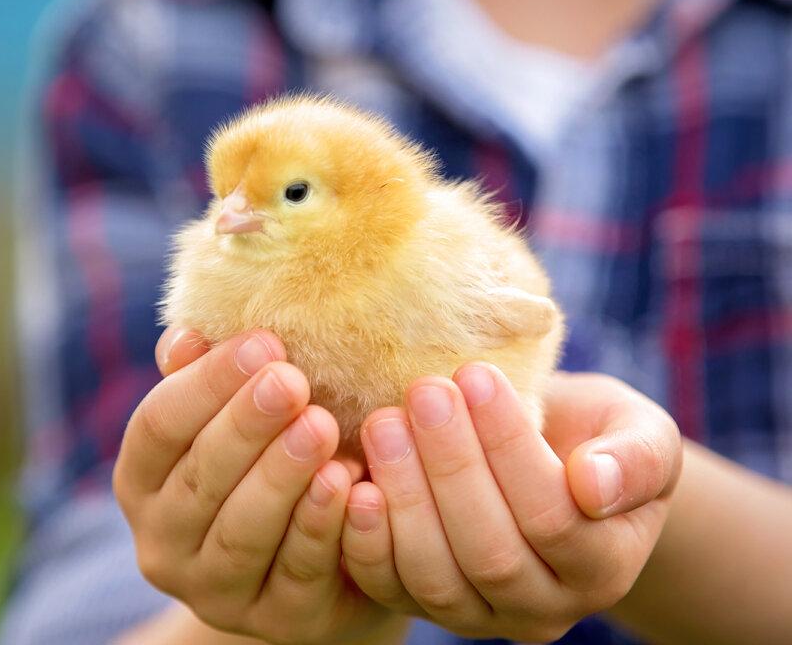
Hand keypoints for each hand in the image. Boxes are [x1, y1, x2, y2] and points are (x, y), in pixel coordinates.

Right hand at [113, 327, 402, 643]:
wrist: (325, 560)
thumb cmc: (269, 462)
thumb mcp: (234, 417)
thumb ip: (208, 378)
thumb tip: (187, 335)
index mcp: (142, 481)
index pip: (159, 426)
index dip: (206, 384)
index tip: (262, 343)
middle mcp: (163, 543)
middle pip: (198, 480)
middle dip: (245, 426)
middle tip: (291, 381)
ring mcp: (214, 592)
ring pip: (241, 532)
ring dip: (280, 477)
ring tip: (320, 427)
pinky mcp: (274, 622)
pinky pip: (296, 573)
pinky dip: (319, 526)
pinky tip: (346, 482)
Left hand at [340, 365, 681, 641]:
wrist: (549, 462)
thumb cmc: (594, 437)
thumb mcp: (638, 432)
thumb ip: (636, 458)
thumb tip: (594, 483)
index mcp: (604, 567)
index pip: (554, 518)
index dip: (510, 448)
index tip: (475, 375)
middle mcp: (544, 610)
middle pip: (491, 554)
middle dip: (450, 467)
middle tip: (422, 392)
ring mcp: (480, 618)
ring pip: (435, 579)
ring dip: (404, 497)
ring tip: (384, 423)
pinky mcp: (424, 608)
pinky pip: (389, 588)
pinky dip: (365, 540)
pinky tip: (354, 481)